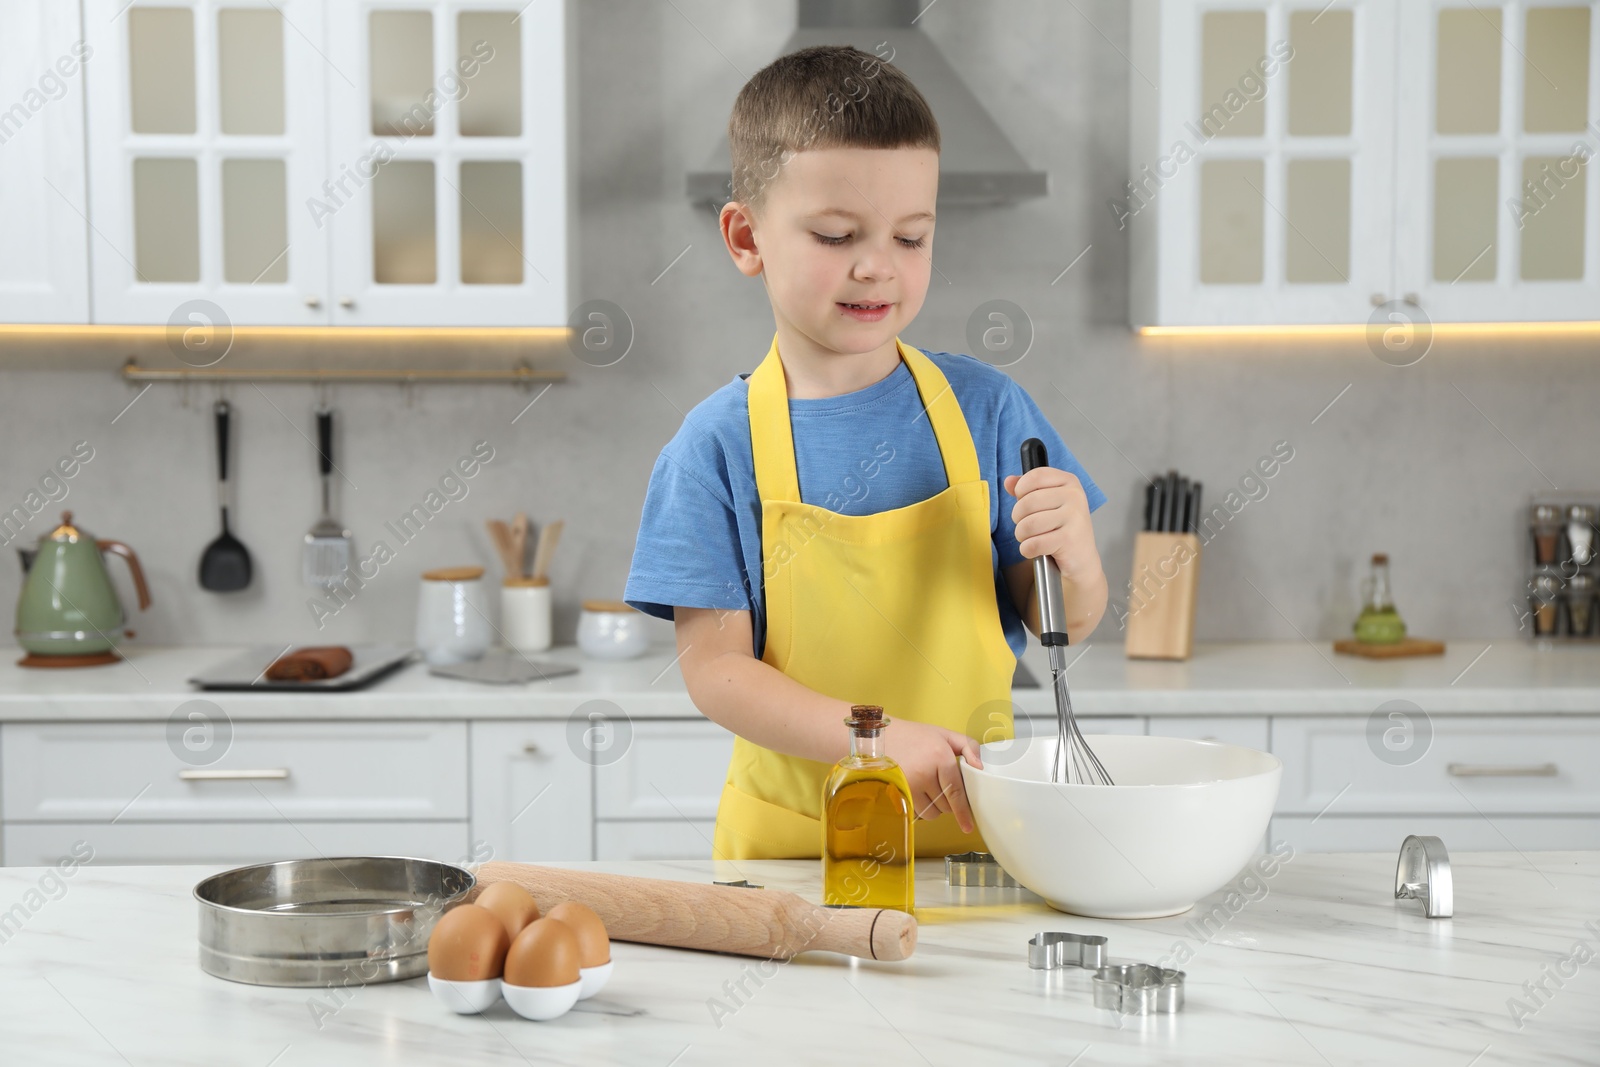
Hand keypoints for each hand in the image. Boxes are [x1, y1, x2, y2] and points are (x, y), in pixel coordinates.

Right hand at [882, 720, 983, 832]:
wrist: (878, 736)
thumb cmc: (913, 736)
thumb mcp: (944, 734)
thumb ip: (968, 746)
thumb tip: (979, 768)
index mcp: (940, 757)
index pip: (955, 792)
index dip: (963, 812)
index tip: (968, 826)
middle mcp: (924, 773)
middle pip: (945, 805)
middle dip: (947, 801)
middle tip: (940, 784)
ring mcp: (908, 785)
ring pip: (930, 812)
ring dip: (933, 806)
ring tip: (926, 786)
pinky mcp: (896, 794)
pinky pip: (916, 811)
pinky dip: (919, 806)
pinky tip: (915, 789)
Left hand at [1003, 466, 1100, 582]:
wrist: (1081, 559)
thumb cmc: (1062, 529)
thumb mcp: (1047, 503)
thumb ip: (1027, 490)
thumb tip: (1009, 481)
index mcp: (1069, 482)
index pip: (1035, 476)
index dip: (1021, 490)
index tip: (1024, 501)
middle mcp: (1074, 496)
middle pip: (1027, 502)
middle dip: (1018, 518)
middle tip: (1027, 526)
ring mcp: (1074, 517)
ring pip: (1028, 524)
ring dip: (1022, 536)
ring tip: (1032, 538)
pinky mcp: (1069, 539)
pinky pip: (1033, 544)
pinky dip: (1028, 550)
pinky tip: (1038, 550)